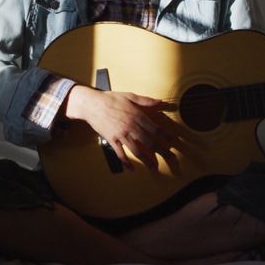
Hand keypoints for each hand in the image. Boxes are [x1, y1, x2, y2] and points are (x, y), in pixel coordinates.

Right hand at [63, 85, 179, 169]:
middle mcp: (131, 127)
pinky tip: (132, 168)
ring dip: (147, 160)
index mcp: (137, 116)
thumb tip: (160, 101)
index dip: (166, 136)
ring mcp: (121, 135)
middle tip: (170, 157)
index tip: (173, 141)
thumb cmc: (110, 99)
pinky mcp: (111, 140)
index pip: (156, 129)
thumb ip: (145, 100)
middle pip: (150, 142)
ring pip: (137, 150)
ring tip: (154, 167)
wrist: (92, 104)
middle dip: (162, 151)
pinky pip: (120, 154)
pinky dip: (126, 163)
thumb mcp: (129, 96)